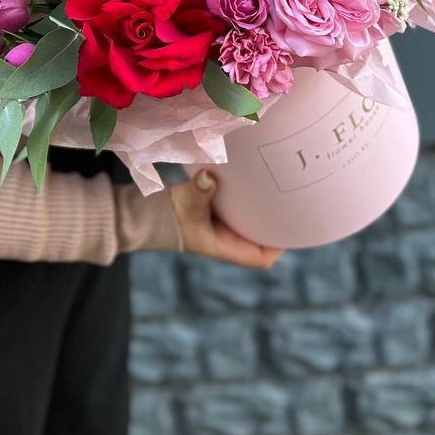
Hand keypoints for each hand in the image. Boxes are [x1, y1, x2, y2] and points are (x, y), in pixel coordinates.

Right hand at [167, 169, 285, 268]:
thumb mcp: (185, 203)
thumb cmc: (167, 216)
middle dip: (274, 224)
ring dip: (259, 210)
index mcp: (225, 247)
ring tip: (274, 188)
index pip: (261, 257)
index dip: (279, 247)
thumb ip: (199, 191)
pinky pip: (237, 208)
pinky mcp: (213, 212)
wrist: (144, 214)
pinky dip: (245, 198)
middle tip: (287, 199)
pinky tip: (250, 179)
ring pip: (250, 222)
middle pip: (260, 238)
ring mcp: (220, 226)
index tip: (291, 227)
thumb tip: (209, 177)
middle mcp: (227, 239)